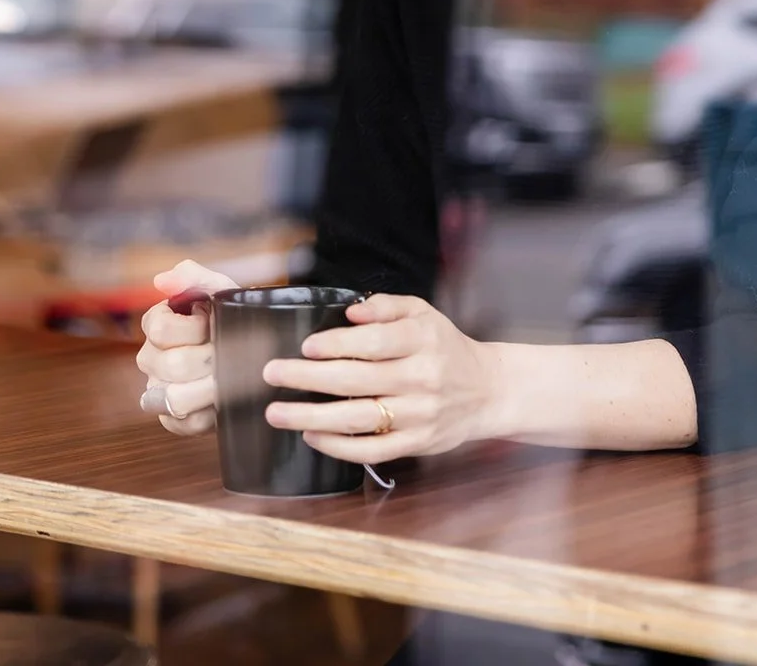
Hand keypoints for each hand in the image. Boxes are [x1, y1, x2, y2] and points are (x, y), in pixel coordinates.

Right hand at [136, 258, 238, 435]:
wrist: (254, 348)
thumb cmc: (231, 315)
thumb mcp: (219, 290)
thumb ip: (193, 276)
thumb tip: (161, 279)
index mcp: (156, 325)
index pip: (160, 330)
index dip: (194, 328)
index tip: (214, 322)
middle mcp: (150, 359)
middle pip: (173, 364)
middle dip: (210, 358)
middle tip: (229, 352)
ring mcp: (158, 390)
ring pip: (176, 398)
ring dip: (210, 386)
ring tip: (229, 376)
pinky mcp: (173, 419)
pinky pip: (185, 423)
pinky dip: (209, 412)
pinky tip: (222, 398)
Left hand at [262, 295, 498, 464]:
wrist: (485, 390)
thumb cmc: (444, 346)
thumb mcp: (423, 314)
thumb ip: (387, 306)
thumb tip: (351, 310)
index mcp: (423, 340)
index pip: (376, 343)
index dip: (338, 344)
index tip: (306, 346)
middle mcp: (422, 378)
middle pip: (357, 380)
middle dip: (308, 377)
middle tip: (271, 374)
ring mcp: (419, 415)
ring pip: (358, 419)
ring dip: (311, 416)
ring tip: (277, 412)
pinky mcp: (416, 443)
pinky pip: (372, 450)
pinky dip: (338, 446)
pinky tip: (310, 435)